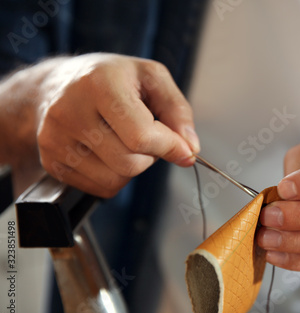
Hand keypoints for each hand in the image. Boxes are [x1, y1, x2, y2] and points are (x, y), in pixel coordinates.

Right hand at [34, 53, 198, 196]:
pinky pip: (98, 188)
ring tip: (123, 141)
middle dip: (150, 156)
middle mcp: (70, 111)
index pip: (141, 136)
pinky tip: (107, 152)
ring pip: (114, 180)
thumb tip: (189, 148)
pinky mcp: (51, 161)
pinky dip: (113, 177)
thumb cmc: (109, 78)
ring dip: (132, 167)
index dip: (169, 147)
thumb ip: (178, 111)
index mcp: (99, 84)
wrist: (57, 84)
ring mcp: (55, 138)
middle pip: (129, 163)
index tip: (183, 149)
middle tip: (145, 135)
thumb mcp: (151, 77)